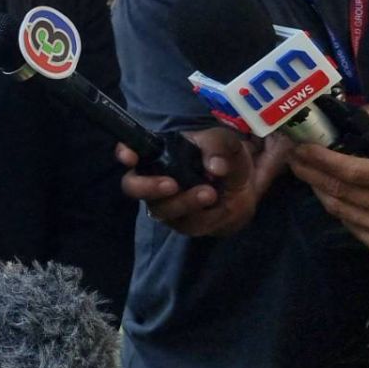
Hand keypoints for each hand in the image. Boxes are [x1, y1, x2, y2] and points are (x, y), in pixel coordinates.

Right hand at [116, 126, 293, 236]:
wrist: (244, 189)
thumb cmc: (224, 158)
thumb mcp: (225, 143)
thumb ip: (218, 147)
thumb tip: (215, 167)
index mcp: (158, 153)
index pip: (130, 151)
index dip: (124, 153)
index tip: (129, 156)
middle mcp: (153, 179)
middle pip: (133, 187)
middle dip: (147, 187)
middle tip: (171, 185)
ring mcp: (164, 203)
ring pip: (162, 210)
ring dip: (185, 203)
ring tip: (210, 194)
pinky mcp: (180, 223)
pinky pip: (188, 224)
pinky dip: (208, 215)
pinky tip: (222, 205)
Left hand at [290, 112, 368, 273]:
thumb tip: (367, 114)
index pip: (353, 170)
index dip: (322, 159)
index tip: (301, 147)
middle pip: (339, 190)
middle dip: (310, 172)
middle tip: (292, 157)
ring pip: (339, 209)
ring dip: (318, 189)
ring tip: (304, 172)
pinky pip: (349, 225)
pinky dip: (336, 207)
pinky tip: (328, 193)